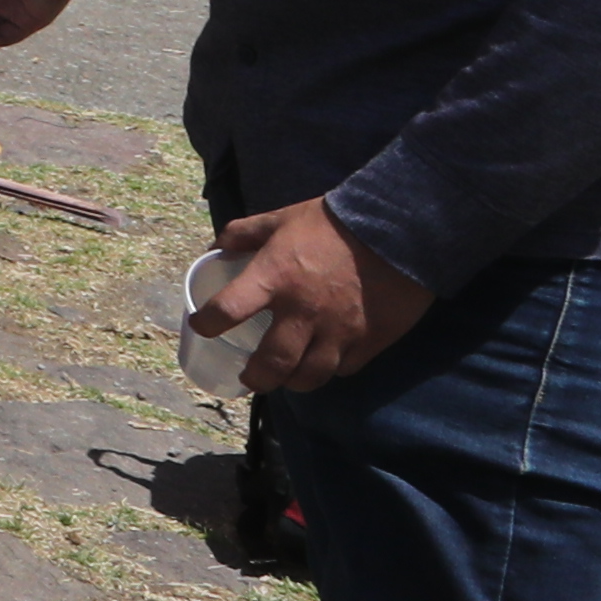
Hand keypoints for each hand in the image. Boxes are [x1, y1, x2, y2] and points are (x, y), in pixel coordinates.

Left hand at [200, 196, 430, 393]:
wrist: (398, 229)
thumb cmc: (333, 222)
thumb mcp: (281, 218)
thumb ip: (245, 232)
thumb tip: (217, 246)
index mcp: (275, 278)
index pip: (228, 310)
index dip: (208, 323)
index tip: (202, 327)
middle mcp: (303, 312)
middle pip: (272, 364)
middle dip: (256, 378)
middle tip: (249, 378)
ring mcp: (338, 332)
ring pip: (310, 376)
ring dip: (293, 382)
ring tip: (286, 379)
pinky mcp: (369, 341)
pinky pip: (344, 368)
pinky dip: (331, 369)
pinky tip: (325, 363)